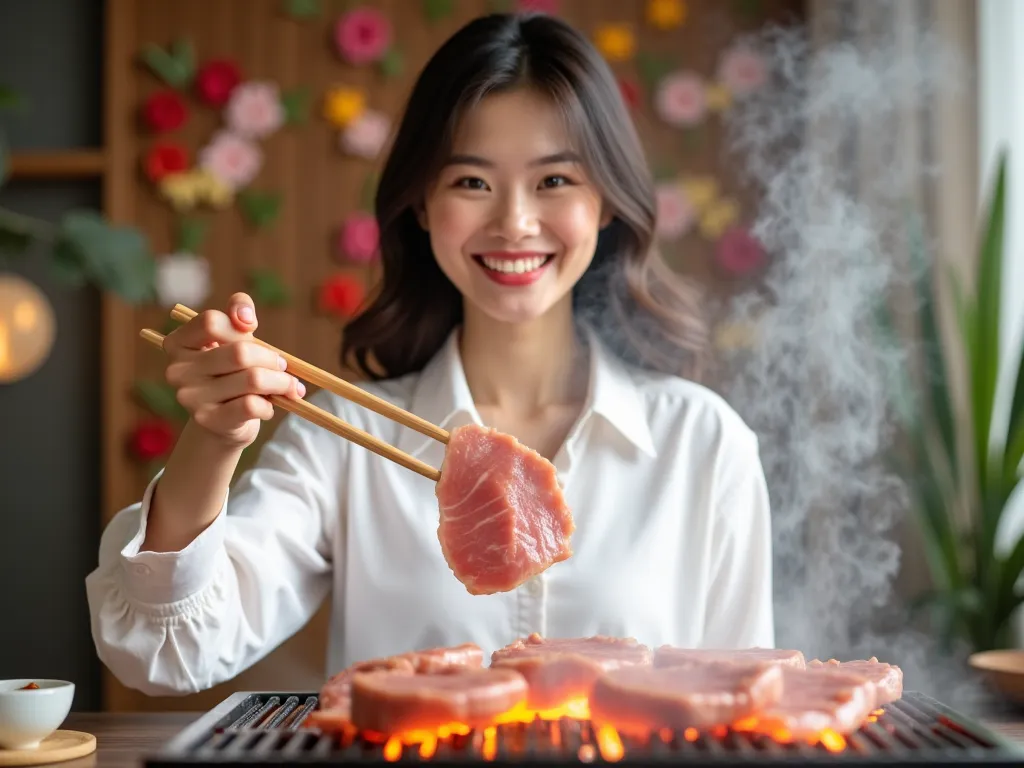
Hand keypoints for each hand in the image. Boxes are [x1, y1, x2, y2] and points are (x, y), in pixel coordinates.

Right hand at [163, 293, 304, 446]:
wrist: (223, 423)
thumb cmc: (231, 372)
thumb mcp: (234, 339)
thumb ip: (238, 314)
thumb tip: (245, 318)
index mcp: (178, 343)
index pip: (211, 321)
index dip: (241, 324)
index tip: (254, 332)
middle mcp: (177, 369)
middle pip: (240, 353)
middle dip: (273, 359)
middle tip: (284, 367)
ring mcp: (189, 397)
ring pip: (252, 379)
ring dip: (281, 383)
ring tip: (289, 387)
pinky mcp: (206, 420)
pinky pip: (252, 405)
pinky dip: (269, 405)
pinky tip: (268, 407)